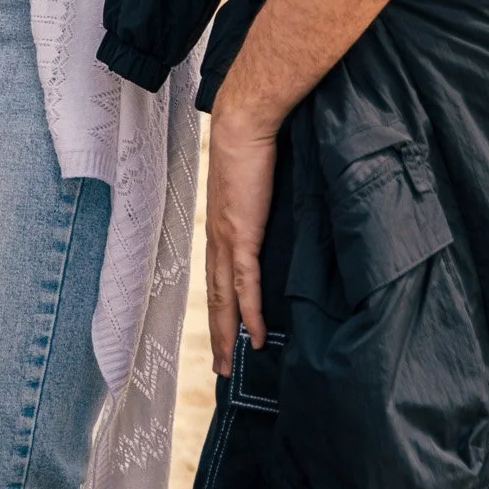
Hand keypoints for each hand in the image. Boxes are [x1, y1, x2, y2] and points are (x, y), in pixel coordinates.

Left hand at [205, 75, 278, 374]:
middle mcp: (217, 236)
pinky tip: (255, 338)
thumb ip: (260, 201)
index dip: (220, 306)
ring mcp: (227, 237)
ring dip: (227, 334)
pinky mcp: (242, 234)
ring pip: (225, 299)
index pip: (217, 275)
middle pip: (216, 296)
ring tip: (230, 365)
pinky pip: (246, 284)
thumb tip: (272, 212)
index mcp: (220, 224)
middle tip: (220, 368)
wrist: (244, 120)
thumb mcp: (255, 180)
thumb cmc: (251, 140)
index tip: (223, 332)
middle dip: (218, 334)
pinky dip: (250, 313)